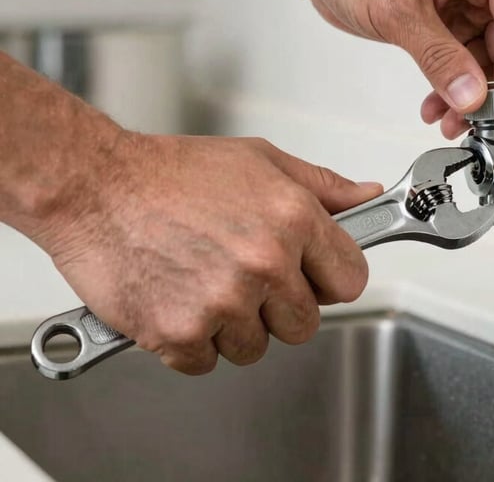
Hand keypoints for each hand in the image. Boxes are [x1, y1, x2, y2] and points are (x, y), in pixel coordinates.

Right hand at [42, 132, 379, 374]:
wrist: (97, 186)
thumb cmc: (174, 171)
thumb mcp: (261, 160)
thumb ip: (323, 186)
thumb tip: (367, 197)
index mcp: (293, 219)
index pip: (351, 280)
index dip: (331, 278)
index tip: (313, 274)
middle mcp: (264, 263)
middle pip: (306, 323)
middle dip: (281, 305)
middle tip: (247, 273)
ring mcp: (223, 302)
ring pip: (257, 347)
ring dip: (236, 324)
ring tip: (206, 278)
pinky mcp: (180, 333)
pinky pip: (208, 361)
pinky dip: (194, 339)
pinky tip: (180, 295)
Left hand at [303, 0, 493, 137]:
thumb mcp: (399, 12)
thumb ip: (438, 57)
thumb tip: (472, 95)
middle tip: (486, 124)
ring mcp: (466, 1)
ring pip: (488, 59)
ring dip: (474, 94)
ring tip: (453, 122)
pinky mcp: (448, 20)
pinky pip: (464, 61)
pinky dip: (454, 86)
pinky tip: (438, 106)